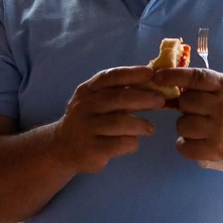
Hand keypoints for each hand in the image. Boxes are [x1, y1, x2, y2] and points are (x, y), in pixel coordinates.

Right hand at [50, 66, 167, 174]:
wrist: (62, 147)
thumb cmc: (90, 120)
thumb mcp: (98, 101)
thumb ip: (121, 92)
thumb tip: (154, 82)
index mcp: (88, 90)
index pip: (110, 77)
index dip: (132, 73)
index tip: (151, 73)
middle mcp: (84, 106)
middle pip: (117, 98)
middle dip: (143, 97)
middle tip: (161, 100)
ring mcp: (86, 128)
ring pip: (118, 122)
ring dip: (140, 124)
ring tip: (150, 128)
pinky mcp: (91, 149)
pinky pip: (118, 143)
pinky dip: (131, 141)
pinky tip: (134, 141)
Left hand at [150, 66, 222, 162]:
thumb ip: (204, 83)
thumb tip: (170, 84)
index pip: (195, 78)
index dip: (173, 76)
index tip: (158, 77)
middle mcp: (222, 107)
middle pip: (185, 102)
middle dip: (184, 104)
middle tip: (195, 108)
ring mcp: (219, 130)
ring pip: (182, 124)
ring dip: (185, 124)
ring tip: (198, 125)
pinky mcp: (216, 149)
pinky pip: (185, 146)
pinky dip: (184, 144)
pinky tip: (192, 140)